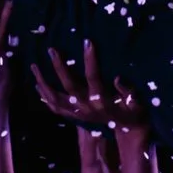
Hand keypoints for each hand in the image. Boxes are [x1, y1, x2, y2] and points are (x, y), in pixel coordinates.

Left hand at [30, 39, 146, 136]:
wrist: (129, 131)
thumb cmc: (135, 112)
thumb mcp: (138, 103)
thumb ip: (129, 92)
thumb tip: (118, 78)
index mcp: (102, 102)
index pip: (94, 78)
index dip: (91, 60)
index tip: (87, 41)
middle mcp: (87, 108)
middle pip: (69, 86)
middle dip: (59, 67)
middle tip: (51, 50)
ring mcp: (78, 114)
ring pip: (55, 99)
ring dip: (43, 83)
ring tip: (34, 67)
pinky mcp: (75, 117)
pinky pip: (56, 109)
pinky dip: (45, 98)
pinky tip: (37, 87)